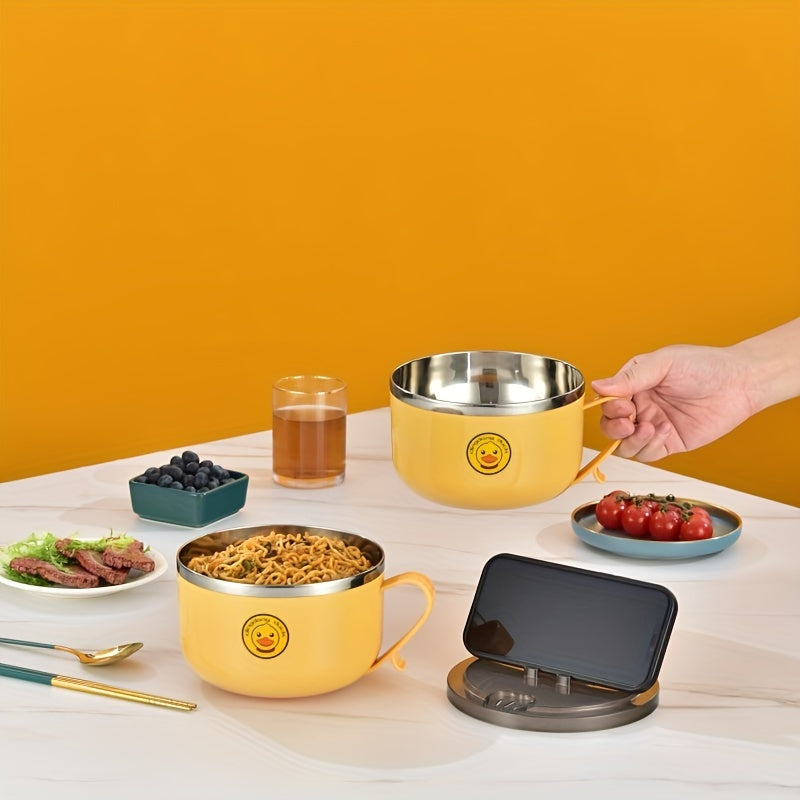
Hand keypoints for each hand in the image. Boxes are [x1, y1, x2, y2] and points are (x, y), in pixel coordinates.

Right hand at [591, 344, 755, 461]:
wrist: (739, 383)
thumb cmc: (704, 366)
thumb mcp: (663, 363)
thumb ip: (630, 377)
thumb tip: (598, 386)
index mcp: (634, 385)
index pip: (608, 402)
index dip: (609, 408)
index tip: (622, 405)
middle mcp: (641, 407)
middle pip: (610, 427)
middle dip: (614, 427)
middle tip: (629, 422)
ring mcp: (653, 426)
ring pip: (624, 445)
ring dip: (631, 440)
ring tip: (650, 428)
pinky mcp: (668, 443)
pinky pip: (646, 454)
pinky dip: (649, 446)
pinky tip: (664, 430)